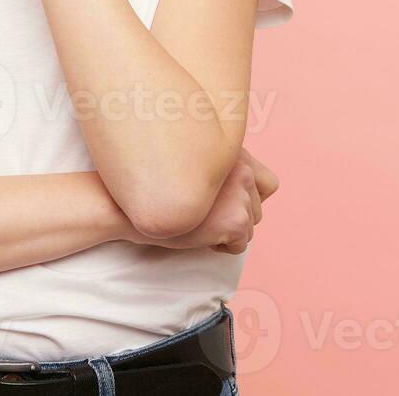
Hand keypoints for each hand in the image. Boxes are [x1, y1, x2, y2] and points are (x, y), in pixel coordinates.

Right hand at [127, 147, 278, 253]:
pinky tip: (199, 235)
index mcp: (234, 152)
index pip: (269, 183)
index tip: (224, 203)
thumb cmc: (155, 185)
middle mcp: (242, 169)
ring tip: (198, 223)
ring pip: (249, 227)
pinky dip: (221, 246)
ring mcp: (240, 194)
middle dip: (234, 217)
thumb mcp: (193, 165)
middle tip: (202, 215)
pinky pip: (240, 244)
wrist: (129, 204)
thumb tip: (245, 191)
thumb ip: (220, 172)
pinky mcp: (236, 220)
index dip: (249, 198)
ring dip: (226, 232)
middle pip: (257, 209)